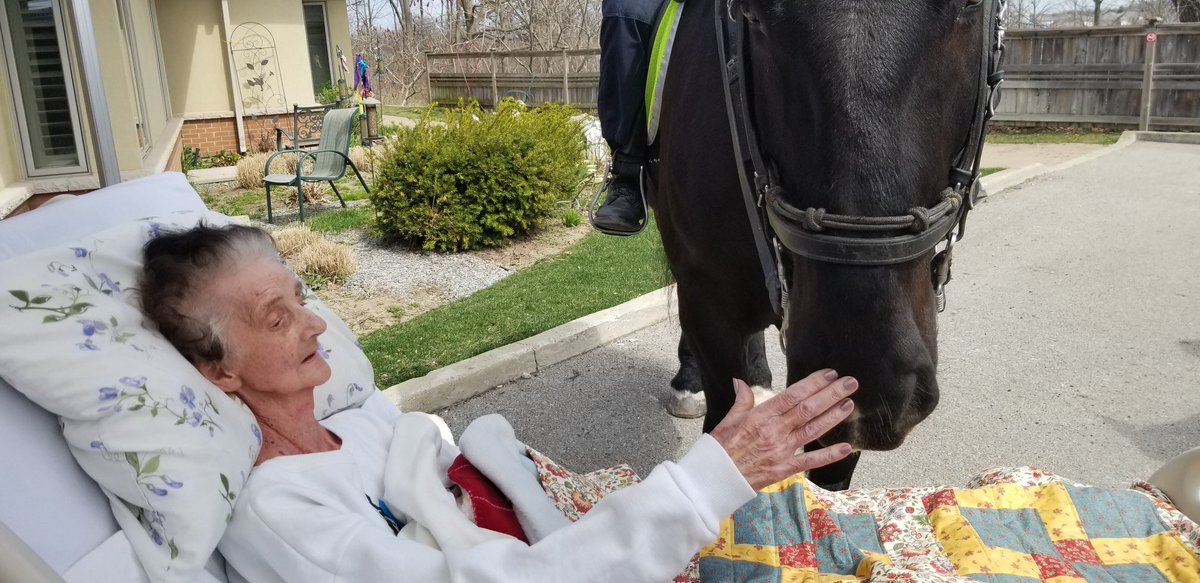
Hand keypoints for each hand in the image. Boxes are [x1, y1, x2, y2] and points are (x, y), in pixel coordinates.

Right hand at [710, 370, 856, 489]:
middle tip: (850, 383)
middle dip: (831, 394)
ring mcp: (781, 451)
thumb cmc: (719, 450)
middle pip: (808, 409)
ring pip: (812, 430)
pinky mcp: (784, 469)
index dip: (813, 383)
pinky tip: (845, 447)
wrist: (713, 480)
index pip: (792, 395)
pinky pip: (810, 461)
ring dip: (833, 417)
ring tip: (849, 404)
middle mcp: (774, 432)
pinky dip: (828, 455)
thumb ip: (740, 401)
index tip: (829, 373)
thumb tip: (740, 382)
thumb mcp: (726, 420)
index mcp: (760, 416)